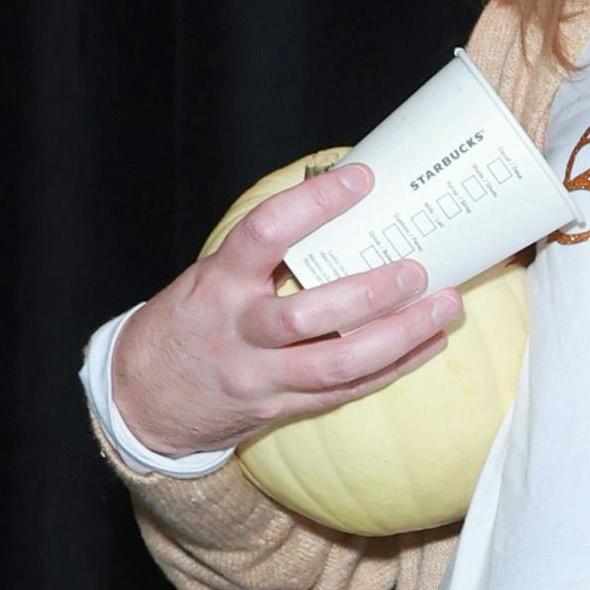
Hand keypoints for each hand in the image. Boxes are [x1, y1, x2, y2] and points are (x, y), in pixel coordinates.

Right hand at [109, 164, 465, 459]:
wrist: (144, 400)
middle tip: (417, 268)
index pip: (264, 234)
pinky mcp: (283, 408)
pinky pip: (348, 390)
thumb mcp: (209, 279)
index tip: (360, 181)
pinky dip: (395, 366)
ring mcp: (262, 376)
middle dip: (371, 292)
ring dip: (401, 335)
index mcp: (218, 285)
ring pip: (340, 363)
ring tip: (444, 308)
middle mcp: (239, 332)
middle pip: (309, 315)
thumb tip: (340, 208)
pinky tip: (429, 344)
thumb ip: (264, 256)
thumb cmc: (188, 326)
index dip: (314, 204)